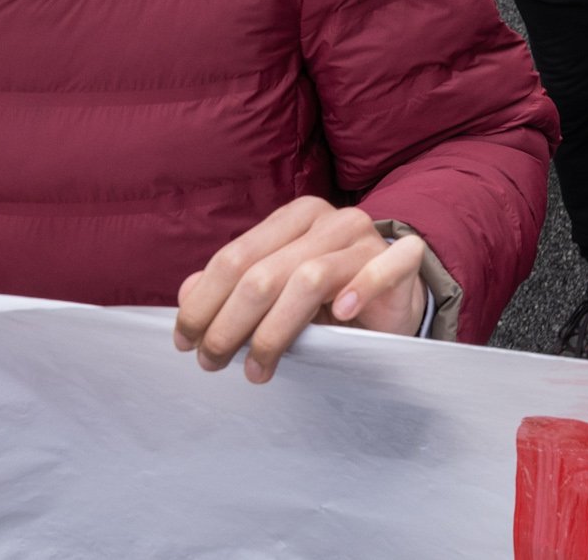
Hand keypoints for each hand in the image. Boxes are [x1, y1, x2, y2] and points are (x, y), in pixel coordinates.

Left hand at [173, 198, 427, 380]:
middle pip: (264, 273)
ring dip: (274, 331)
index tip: (185, 342)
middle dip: (229, 325)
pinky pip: (383, 268)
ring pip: (310, 278)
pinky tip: (340, 315)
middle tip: (213, 363)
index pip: (235, 257)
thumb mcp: (275, 294)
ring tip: (257, 369)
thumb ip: (232, 288)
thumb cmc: (327, 301)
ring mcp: (367, 237)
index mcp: (293, 218)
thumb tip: (186, 294)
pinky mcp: (402, 258)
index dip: (203, 302)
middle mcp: (329, 220)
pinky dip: (360, 290)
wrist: (394, 302)